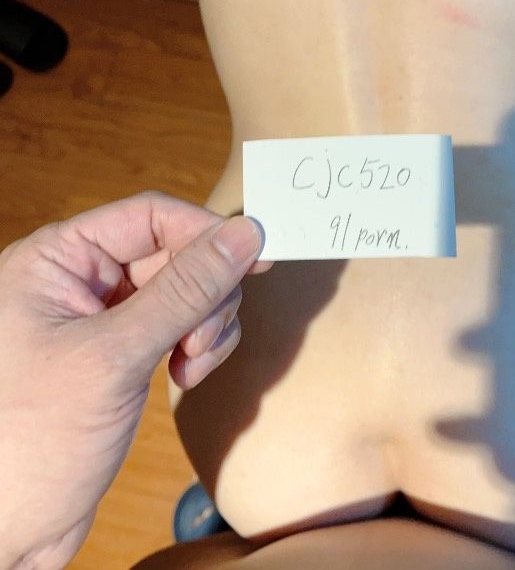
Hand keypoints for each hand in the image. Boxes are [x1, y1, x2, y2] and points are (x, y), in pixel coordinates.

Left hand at [0, 192, 266, 569]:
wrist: (7, 530)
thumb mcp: (113, 356)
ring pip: (185, 291)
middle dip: (204, 293)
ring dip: (204, 325)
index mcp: (57, 260)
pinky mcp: (119, 352)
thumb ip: (184, 291)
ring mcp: (100, 318)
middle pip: (174, 253)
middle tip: (201, 339)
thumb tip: (243, 236)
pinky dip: (197, 347)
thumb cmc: (27, 443)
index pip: (150, 215)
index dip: (206, 231)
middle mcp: (78, 280)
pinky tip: (184, 375)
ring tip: (189, 365)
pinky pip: (179, 325)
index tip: (257, 252)